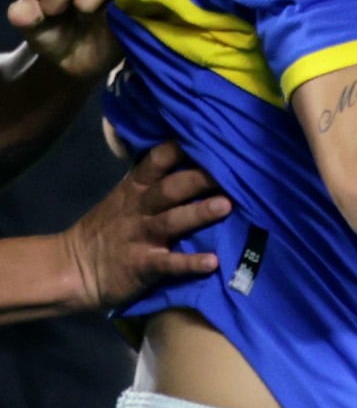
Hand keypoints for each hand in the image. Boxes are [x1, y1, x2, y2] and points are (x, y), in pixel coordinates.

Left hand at [13, 0, 122, 82]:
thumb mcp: (35, 32)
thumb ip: (25, 20)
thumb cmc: (58, 38)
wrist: (84, 61)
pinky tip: (105, 19)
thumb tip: (21, 10)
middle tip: (58, 16)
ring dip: (85, 2)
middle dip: (57, 0)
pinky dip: (110, 6)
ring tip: (83, 16)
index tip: (37, 9)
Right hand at [58, 145, 227, 309]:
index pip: (157, 161)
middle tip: (231, 171)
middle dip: (198, 178)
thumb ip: (151, 180)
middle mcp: (139, 209)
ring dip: (198, 213)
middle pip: (170, 189)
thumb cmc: (106, 230)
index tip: (210, 138)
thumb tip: (188, 156)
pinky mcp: (142, 265)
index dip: (180, 148)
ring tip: (226, 206)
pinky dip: (190, 263)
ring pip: (172, 221)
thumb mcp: (122, 198)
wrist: (73, 269)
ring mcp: (141, 237)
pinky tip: (212, 262)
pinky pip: (168, 263)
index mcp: (135, 189)